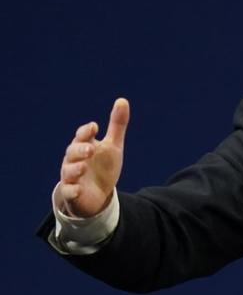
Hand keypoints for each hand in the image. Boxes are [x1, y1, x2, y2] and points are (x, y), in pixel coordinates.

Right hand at [59, 98, 129, 216]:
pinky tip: (78, 190)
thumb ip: (117, 125)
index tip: (94, 127)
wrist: (98, 194)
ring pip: (68, 171)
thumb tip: (122, 100)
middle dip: (80, 149)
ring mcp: (72, 177)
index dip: (86, 131)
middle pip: (73, 152)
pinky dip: (72, 190)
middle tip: (90, 149)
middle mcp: (74, 160)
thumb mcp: (113, 146)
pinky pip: (68, 192)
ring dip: (75, 169)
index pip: (82, 136)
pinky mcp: (72, 193)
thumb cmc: (103, 166)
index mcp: (84, 146)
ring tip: (84, 166)